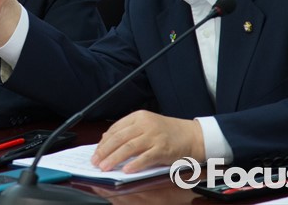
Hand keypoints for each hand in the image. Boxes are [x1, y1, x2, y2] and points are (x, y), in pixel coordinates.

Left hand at [90, 110, 204, 172]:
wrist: (192, 135)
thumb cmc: (168, 132)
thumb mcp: (146, 126)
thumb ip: (128, 131)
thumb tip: (106, 141)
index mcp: (139, 117)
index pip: (115, 129)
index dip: (103, 142)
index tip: (96, 152)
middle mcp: (145, 124)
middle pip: (119, 138)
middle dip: (105, 151)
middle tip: (96, 161)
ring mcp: (154, 136)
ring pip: (129, 147)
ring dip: (114, 158)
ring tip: (105, 167)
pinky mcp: (163, 148)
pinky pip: (145, 157)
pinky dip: (134, 164)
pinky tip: (126, 170)